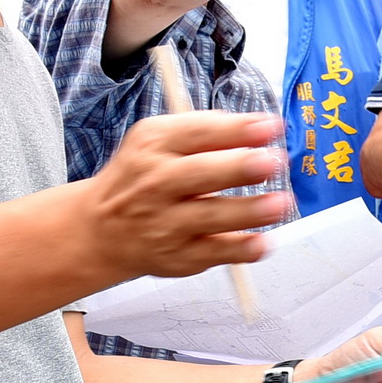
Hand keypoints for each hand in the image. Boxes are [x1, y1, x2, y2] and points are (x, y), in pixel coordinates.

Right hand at [88, 111, 292, 282]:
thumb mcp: (156, 140)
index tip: (270, 126)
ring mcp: (166, 223)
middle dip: (238, 167)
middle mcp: (156, 184)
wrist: (101, 230)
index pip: (196, 133)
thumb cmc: (141, 178)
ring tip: (280, 203)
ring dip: (248, 211)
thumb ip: (202, 129)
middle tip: (272, 162)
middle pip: (200, 174)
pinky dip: (240, 250)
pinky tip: (262, 243)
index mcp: (153, 147)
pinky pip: (214, 254)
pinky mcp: (178, 256)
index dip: (236, 129)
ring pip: (210, 217)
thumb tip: (253, 127)